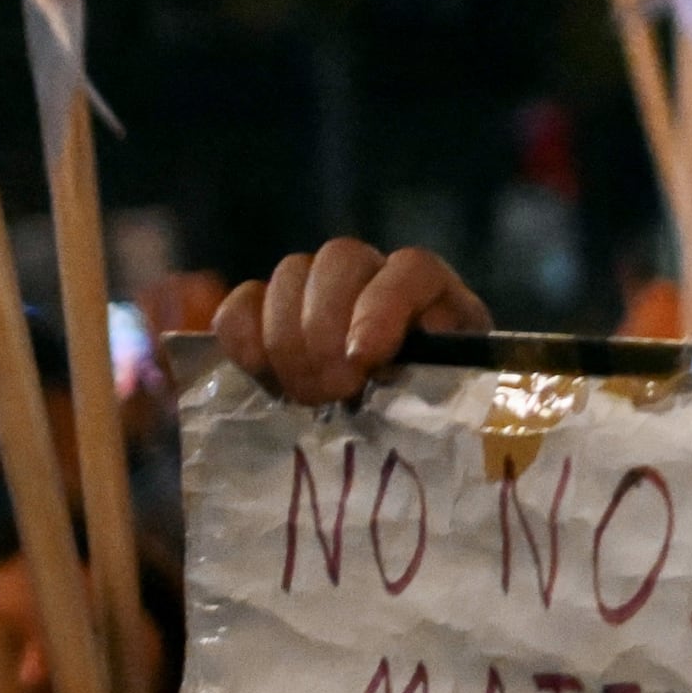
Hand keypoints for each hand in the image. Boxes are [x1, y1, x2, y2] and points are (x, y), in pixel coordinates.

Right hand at [219, 240, 487, 404]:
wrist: (400, 434)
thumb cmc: (431, 418)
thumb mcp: (448, 400)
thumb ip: (438, 380)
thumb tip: (401, 374)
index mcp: (432, 293)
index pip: (411, 269)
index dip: (382, 307)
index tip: (363, 358)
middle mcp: (374, 274)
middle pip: (340, 258)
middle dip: (326, 328)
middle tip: (332, 390)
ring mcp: (317, 287)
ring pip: (290, 274)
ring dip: (289, 340)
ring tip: (304, 397)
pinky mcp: (269, 312)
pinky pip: (243, 300)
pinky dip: (243, 334)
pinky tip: (260, 373)